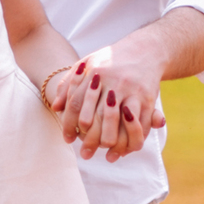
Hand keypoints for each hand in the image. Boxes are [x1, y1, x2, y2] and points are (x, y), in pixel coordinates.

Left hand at [54, 44, 166, 163]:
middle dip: (90, 138)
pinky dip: (131, 138)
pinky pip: (139, 123)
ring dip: (110, 141)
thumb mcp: (88, 65)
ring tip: (104, 154)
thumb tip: (55, 107)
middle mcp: (113, 81)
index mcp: (95, 72)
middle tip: (85, 154)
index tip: (67, 139)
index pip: (77, 103)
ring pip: (118, 121)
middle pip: (97, 115)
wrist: (145, 49)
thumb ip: (69, 84)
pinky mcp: (147, 98)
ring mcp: (131, 90)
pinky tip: (124, 149)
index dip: (70, 123)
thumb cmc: (110, 60)